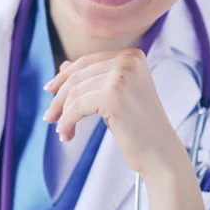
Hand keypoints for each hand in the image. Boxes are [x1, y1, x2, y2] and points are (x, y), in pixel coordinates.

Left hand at [42, 48, 177, 176]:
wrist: (160, 153)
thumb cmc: (139, 127)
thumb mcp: (115, 95)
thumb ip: (93, 78)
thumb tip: (63, 66)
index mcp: (132, 56)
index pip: (86, 62)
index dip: (64, 77)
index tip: (50, 91)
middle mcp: (128, 60)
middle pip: (78, 75)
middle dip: (59, 98)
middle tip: (49, 117)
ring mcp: (122, 76)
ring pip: (75, 91)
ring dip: (63, 113)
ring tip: (63, 131)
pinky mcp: (114, 95)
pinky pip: (77, 106)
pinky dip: (67, 121)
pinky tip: (66, 134)